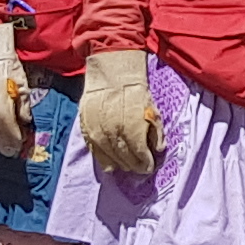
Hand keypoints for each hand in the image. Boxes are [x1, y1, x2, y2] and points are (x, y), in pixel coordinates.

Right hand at [78, 49, 163, 174]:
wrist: (111, 75)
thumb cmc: (136, 93)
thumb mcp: (153, 111)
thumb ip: (157, 133)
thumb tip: (157, 150)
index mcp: (133, 132)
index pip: (140, 156)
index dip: (146, 164)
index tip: (149, 167)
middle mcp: (114, 136)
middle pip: (125, 160)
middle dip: (135, 166)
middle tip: (139, 168)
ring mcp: (98, 134)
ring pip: (110, 159)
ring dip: (121, 164)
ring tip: (127, 165)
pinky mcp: (86, 130)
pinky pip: (95, 152)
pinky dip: (104, 159)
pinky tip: (111, 163)